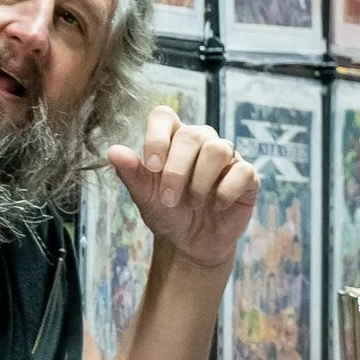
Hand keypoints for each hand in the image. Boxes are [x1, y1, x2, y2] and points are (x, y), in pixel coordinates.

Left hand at [105, 106, 256, 270]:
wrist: (191, 243)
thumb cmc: (168, 213)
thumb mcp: (145, 197)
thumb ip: (132, 173)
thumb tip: (113, 151)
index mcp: (172, 139)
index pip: (164, 116)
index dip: (158, 136)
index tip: (151, 165)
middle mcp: (201, 141)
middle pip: (193, 135)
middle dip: (177, 171)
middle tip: (168, 199)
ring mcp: (227, 157)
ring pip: (218, 149)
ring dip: (200, 181)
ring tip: (192, 203)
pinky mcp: (247, 176)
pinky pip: (242, 172)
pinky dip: (225, 192)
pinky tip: (216, 206)